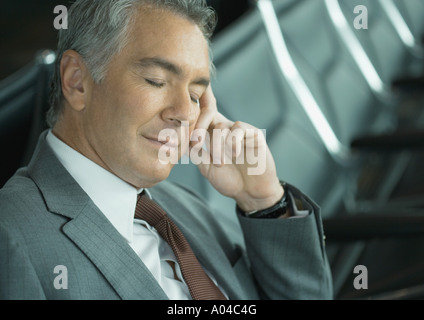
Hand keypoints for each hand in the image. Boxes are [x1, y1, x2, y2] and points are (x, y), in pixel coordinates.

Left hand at [191, 86, 283, 211]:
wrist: (250, 193)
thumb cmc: (230, 180)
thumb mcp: (207, 168)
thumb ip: (196, 154)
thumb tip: (182, 140)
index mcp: (212, 135)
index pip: (201, 117)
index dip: (191, 120)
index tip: (185, 137)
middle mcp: (226, 130)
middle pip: (208, 115)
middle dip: (199, 128)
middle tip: (197, 144)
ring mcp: (240, 131)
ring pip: (221, 125)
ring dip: (217, 145)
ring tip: (220, 163)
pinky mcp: (254, 134)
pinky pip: (239, 128)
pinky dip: (233, 141)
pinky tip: (234, 154)